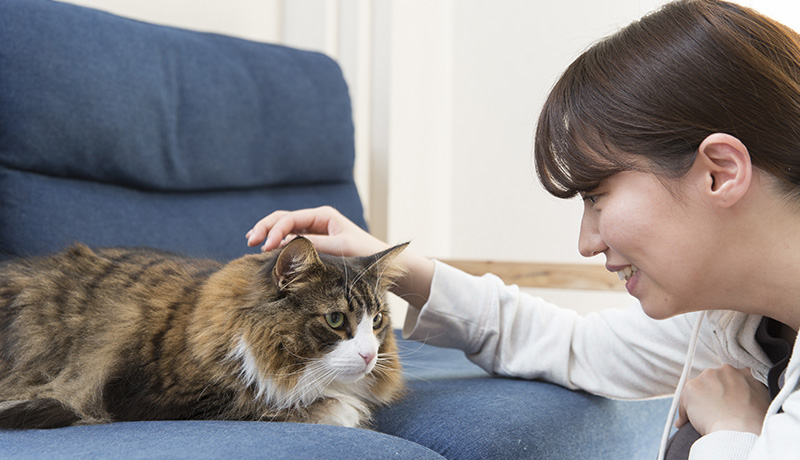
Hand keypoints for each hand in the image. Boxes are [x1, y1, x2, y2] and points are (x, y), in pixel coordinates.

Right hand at [245, 206, 387, 257]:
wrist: (380, 263)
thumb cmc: (363, 253)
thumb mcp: (339, 248)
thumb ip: (313, 245)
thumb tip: (285, 244)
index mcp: (323, 215)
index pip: (291, 218)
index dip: (275, 231)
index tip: (266, 247)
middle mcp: (317, 220)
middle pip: (283, 218)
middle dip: (265, 227)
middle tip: (250, 241)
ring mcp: (314, 230)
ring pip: (285, 227)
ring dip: (268, 233)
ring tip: (252, 242)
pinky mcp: (314, 242)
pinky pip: (291, 239)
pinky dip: (278, 242)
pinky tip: (267, 249)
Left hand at [676, 365, 769, 435]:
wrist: (740, 431)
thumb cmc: (753, 422)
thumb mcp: (762, 399)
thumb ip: (753, 389)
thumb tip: (747, 393)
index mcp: (741, 372)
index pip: (727, 379)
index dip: (724, 392)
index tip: (723, 402)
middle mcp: (722, 370)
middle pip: (711, 382)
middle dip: (711, 396)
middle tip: (715, 412)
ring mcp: (706, 377)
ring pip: (697, 391)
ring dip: (698, 403)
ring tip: (707, 419)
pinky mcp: (691, 387)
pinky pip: (684, 401)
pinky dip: (685, 413)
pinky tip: (691, 423)